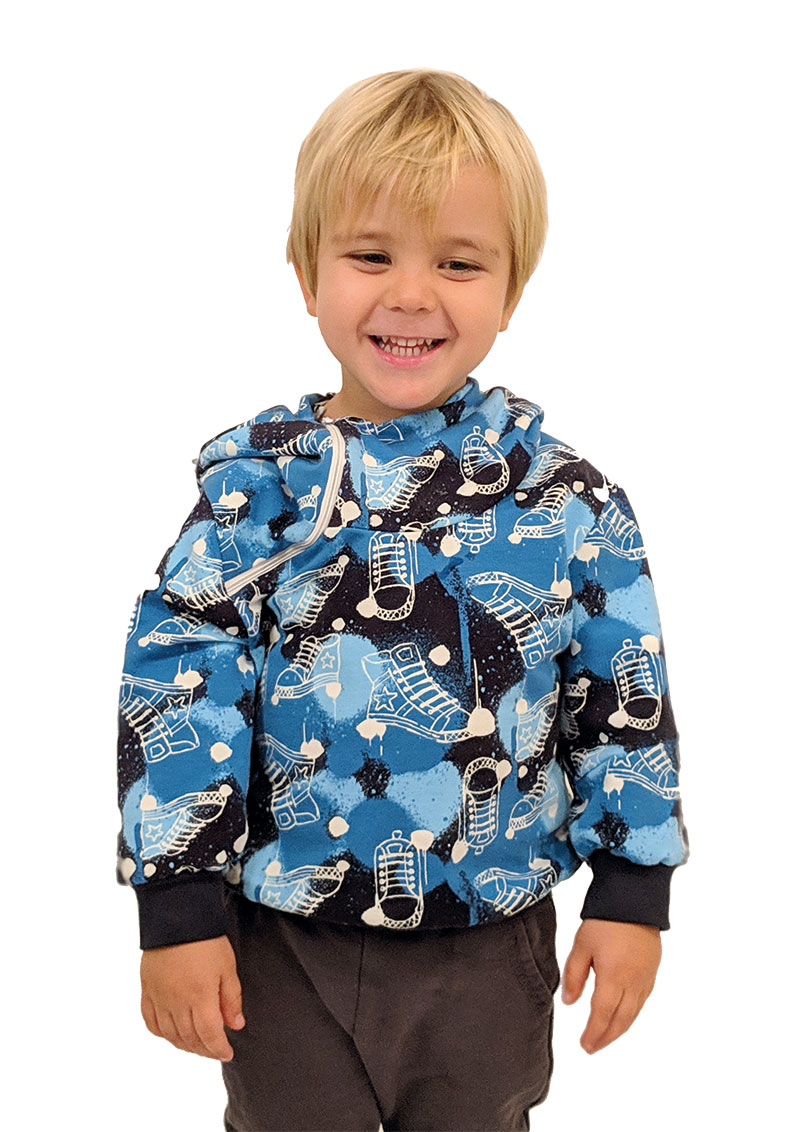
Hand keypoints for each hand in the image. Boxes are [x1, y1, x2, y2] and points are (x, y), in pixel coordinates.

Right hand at [140, 935, 244, 1060]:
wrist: (177, 917)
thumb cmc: (206, 940)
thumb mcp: (227, 967)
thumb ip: (231, 999)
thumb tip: (236, 1025)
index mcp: (200, 997)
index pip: (209, 1035)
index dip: (219, 1049)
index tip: (227, 1054)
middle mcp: (177, 1002)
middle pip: (190, 1039)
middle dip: (204, 1049)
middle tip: (214, 1050)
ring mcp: (159, 998)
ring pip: (170, 1035)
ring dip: (184, 1045)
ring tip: (197, 1045)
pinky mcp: (147, 991)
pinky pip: (151, 1022)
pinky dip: (162, 1033)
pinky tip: (171, 1033)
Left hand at [560, 919, 660, 1053]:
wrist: (635, 899)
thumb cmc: (605, 919)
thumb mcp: (581, 945)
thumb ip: (574, 975)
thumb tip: (569, 1002)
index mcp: (614, 977)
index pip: (602, 1015)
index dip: (593, 1033)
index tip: (585, 1045)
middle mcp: (633, 982)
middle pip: (621, 1020)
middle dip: (607, 1037)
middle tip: (593, 1047)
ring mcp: (646, 978)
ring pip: (634, 1013)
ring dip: (620, 1028)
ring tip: (606, 1036)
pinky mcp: (653, 970)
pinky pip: (643, 1000)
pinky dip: (631, 1014)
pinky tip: (624, 1015)